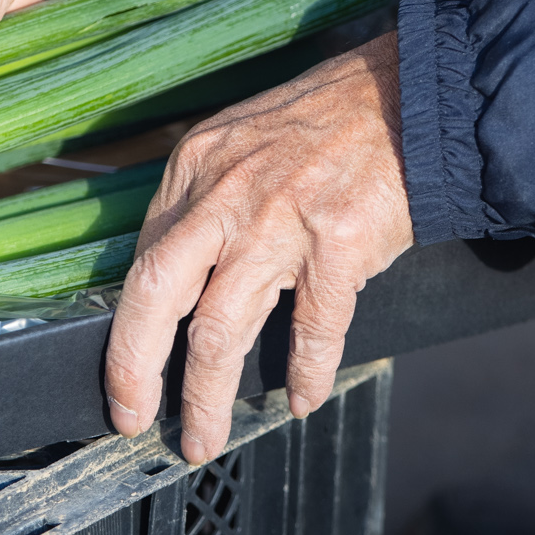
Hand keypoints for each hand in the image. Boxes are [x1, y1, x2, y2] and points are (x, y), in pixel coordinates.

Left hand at [105, 32, 414, 461]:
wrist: (410, 98)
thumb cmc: (329, 123)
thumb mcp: (240, 143)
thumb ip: (204, 203)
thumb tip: (175, 277)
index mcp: (195, 169)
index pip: (141, 262)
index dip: (126, 330)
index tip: (125, 374)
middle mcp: (227, 196)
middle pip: (157, 298)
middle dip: (135, 371)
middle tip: (133, 419)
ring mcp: (282, 222)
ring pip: (222, 329)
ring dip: (208, 396)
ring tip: (205, 437)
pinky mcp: (339, 244)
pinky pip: (313, 330)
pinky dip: (306, 375)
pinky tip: (301, 400)